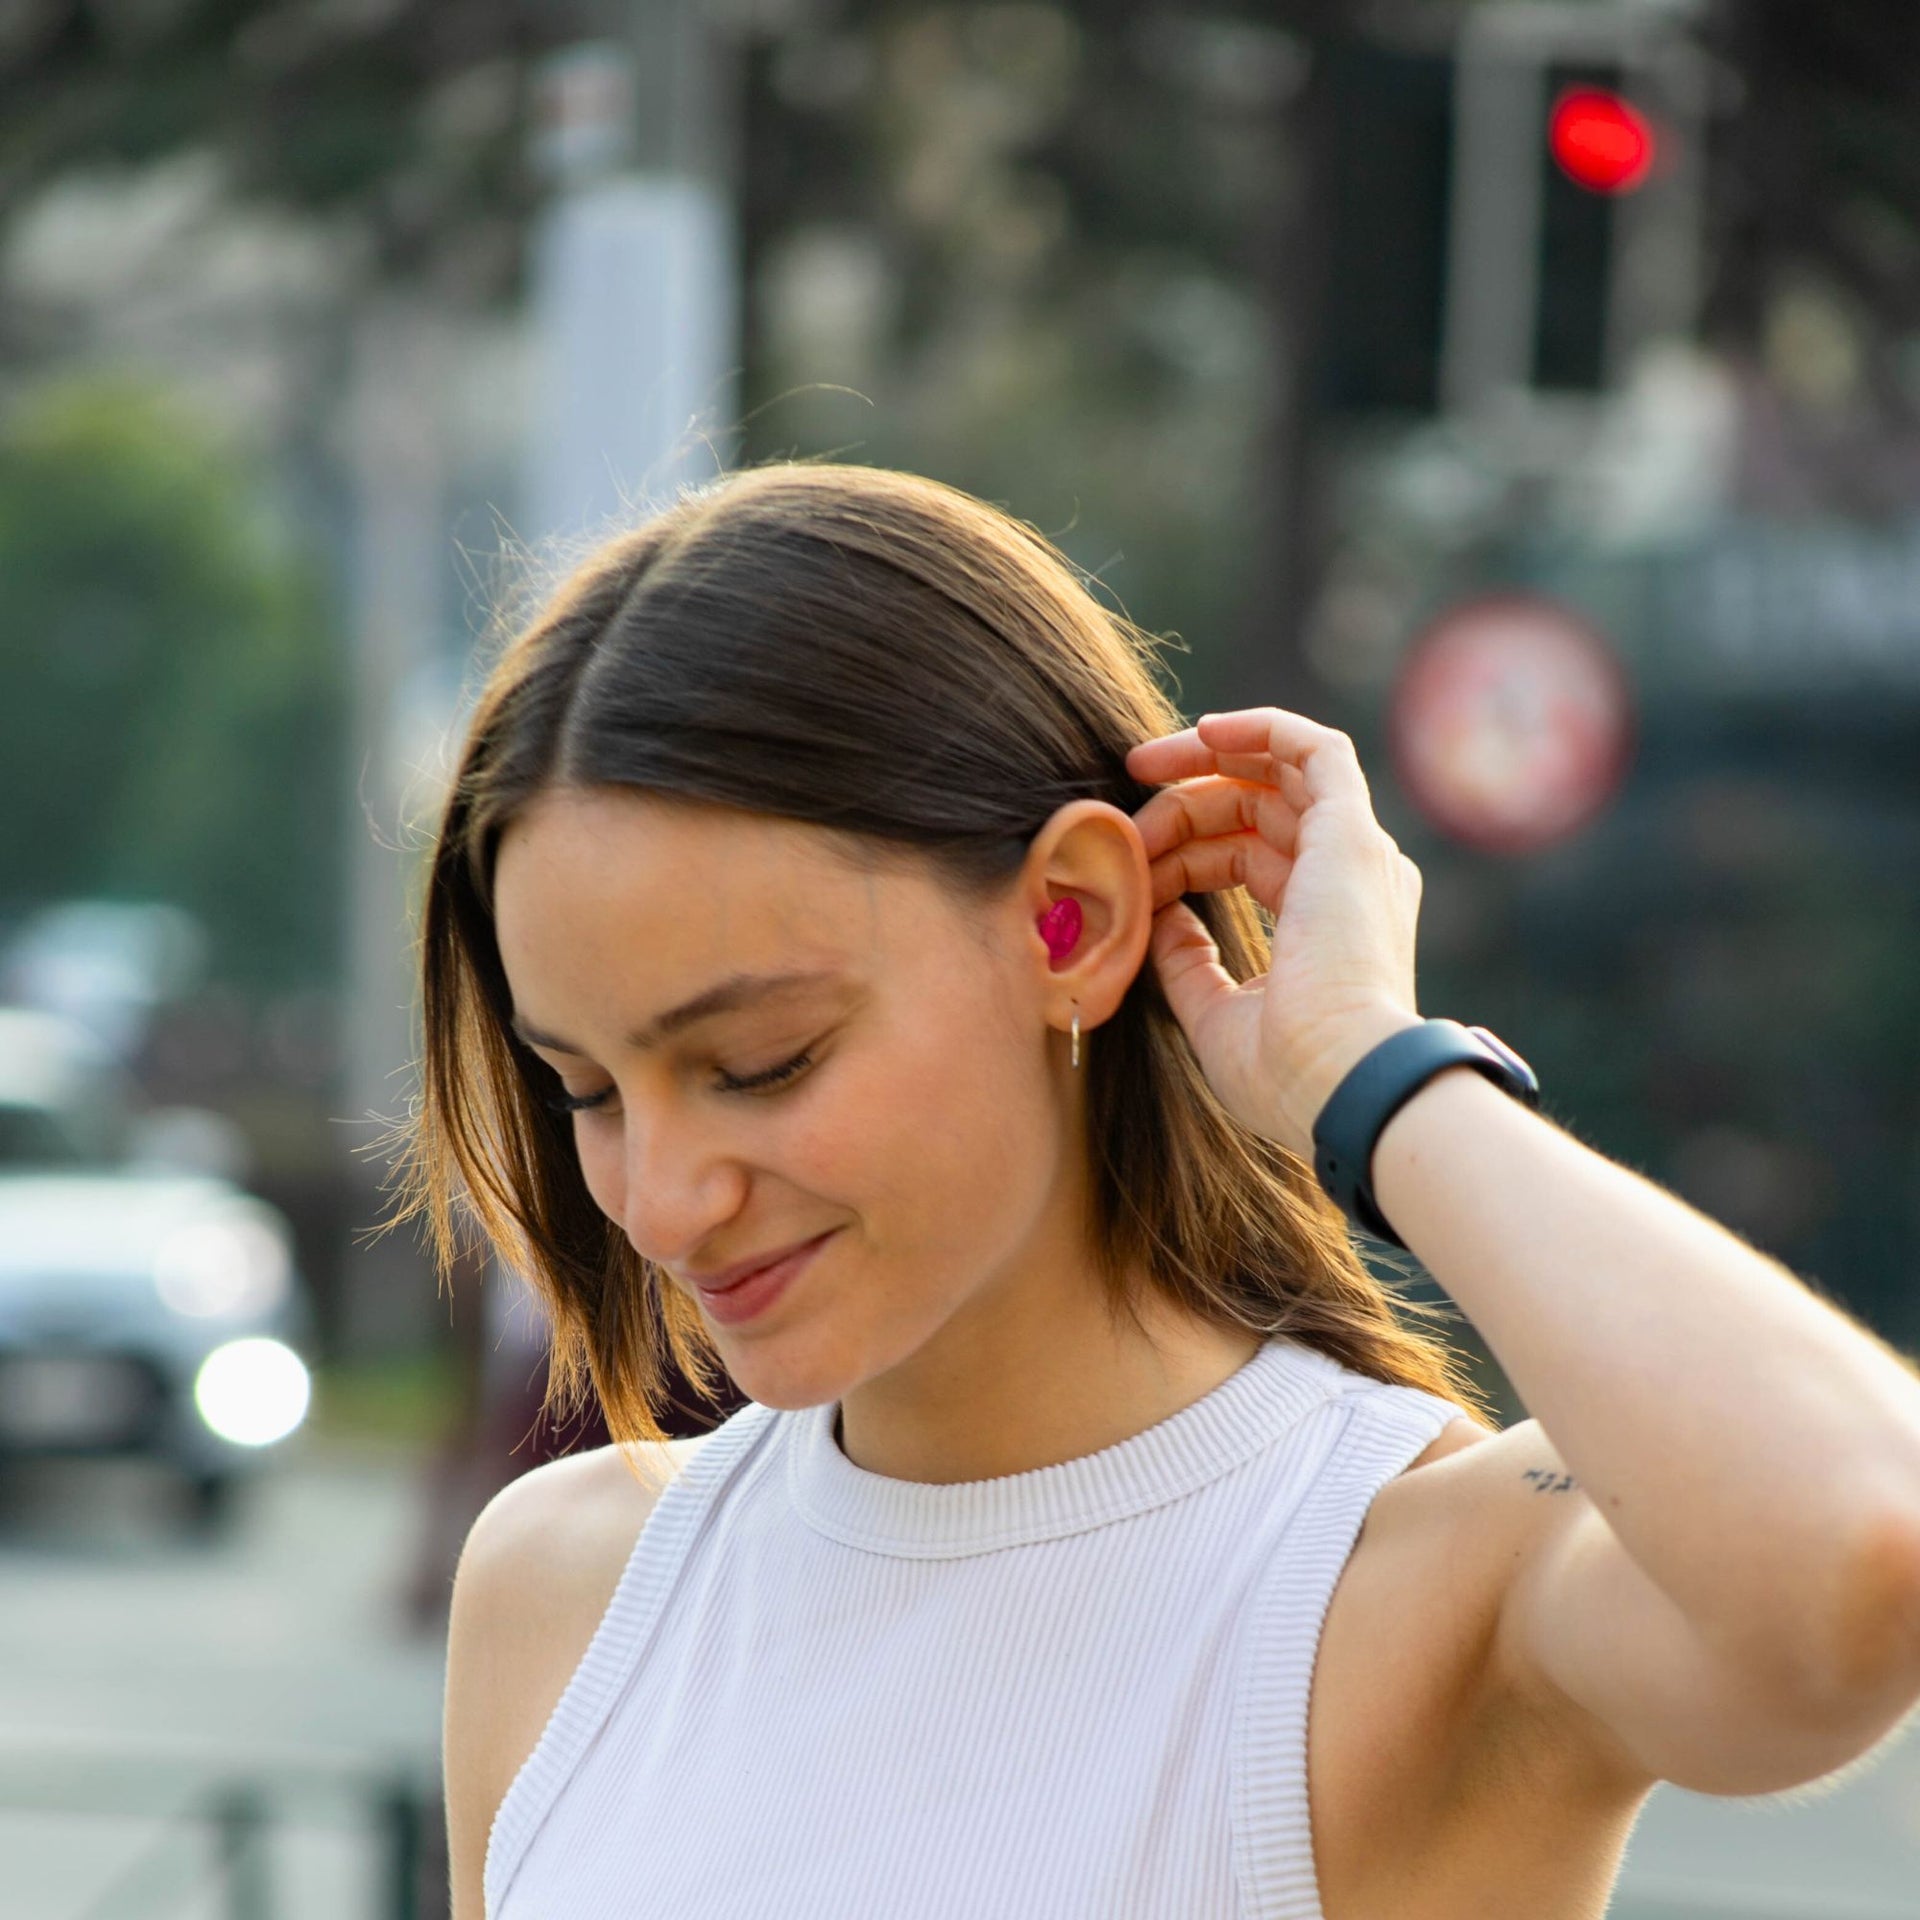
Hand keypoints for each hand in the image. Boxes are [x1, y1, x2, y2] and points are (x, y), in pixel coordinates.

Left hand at [1126, 707, 1424, 1160]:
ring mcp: (1355, 854)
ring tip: (1140, 766)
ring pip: (1277, 774)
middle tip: (1119, 818)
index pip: (1247, 858)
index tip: (1126, 870)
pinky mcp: (1353, 833)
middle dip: (1180, 806)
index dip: (1181, 854)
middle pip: (1255, 812)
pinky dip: (1261, 729)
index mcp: (1326, 920)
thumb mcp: (1215, 1013)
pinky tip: (1202, 732)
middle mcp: (1348, 879)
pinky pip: (1315, 749)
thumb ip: (1187, 964)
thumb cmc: (1284, 1072)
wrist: (1339, 1083)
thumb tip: (1155, 918)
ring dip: (1206, 761)